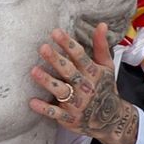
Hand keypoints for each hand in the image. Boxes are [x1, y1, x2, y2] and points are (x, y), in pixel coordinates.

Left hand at [29, 24, 138, 143]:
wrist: (111, 120)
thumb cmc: (105, 87)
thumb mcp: (107, 67)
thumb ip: (101, 46)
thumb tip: (101, 24)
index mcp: (94, 73)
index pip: (80, 56)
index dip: (68, 44)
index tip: (55, 32)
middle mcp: (86, 87)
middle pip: (69, 72)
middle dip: (56, 60)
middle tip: (43, 48)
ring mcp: (78, 104)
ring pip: (61, 91)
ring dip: (48, 81)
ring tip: (34, 71)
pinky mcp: (70, 118)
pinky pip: (56, 113)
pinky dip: (44, 108)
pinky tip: (32, 102)